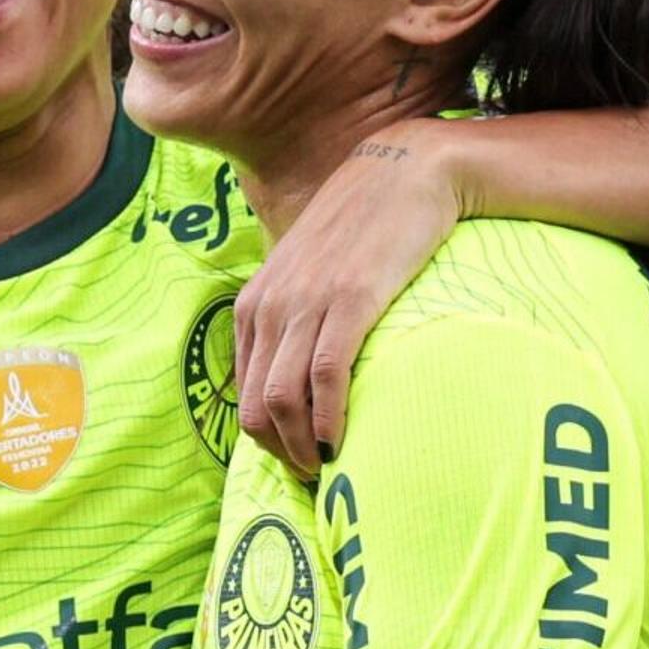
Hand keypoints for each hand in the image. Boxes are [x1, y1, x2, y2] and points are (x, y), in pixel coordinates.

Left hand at [235, 127, 464, 477]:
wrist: (406, 170)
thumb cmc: (362, 226)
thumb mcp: (309, 270)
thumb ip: (294, 313)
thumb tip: (298, 370)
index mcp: (255, 304)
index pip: (243, 393)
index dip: (266, 441)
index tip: (296, 461)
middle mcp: (270, 306)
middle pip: (256, 406)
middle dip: (281, 453)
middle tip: (314, 477)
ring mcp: (307, 302)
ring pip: (284, 399)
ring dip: (303, 447)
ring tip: (328, 467)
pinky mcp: (350, 299)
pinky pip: (327, 376)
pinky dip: (330, 419)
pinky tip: (343, 441)